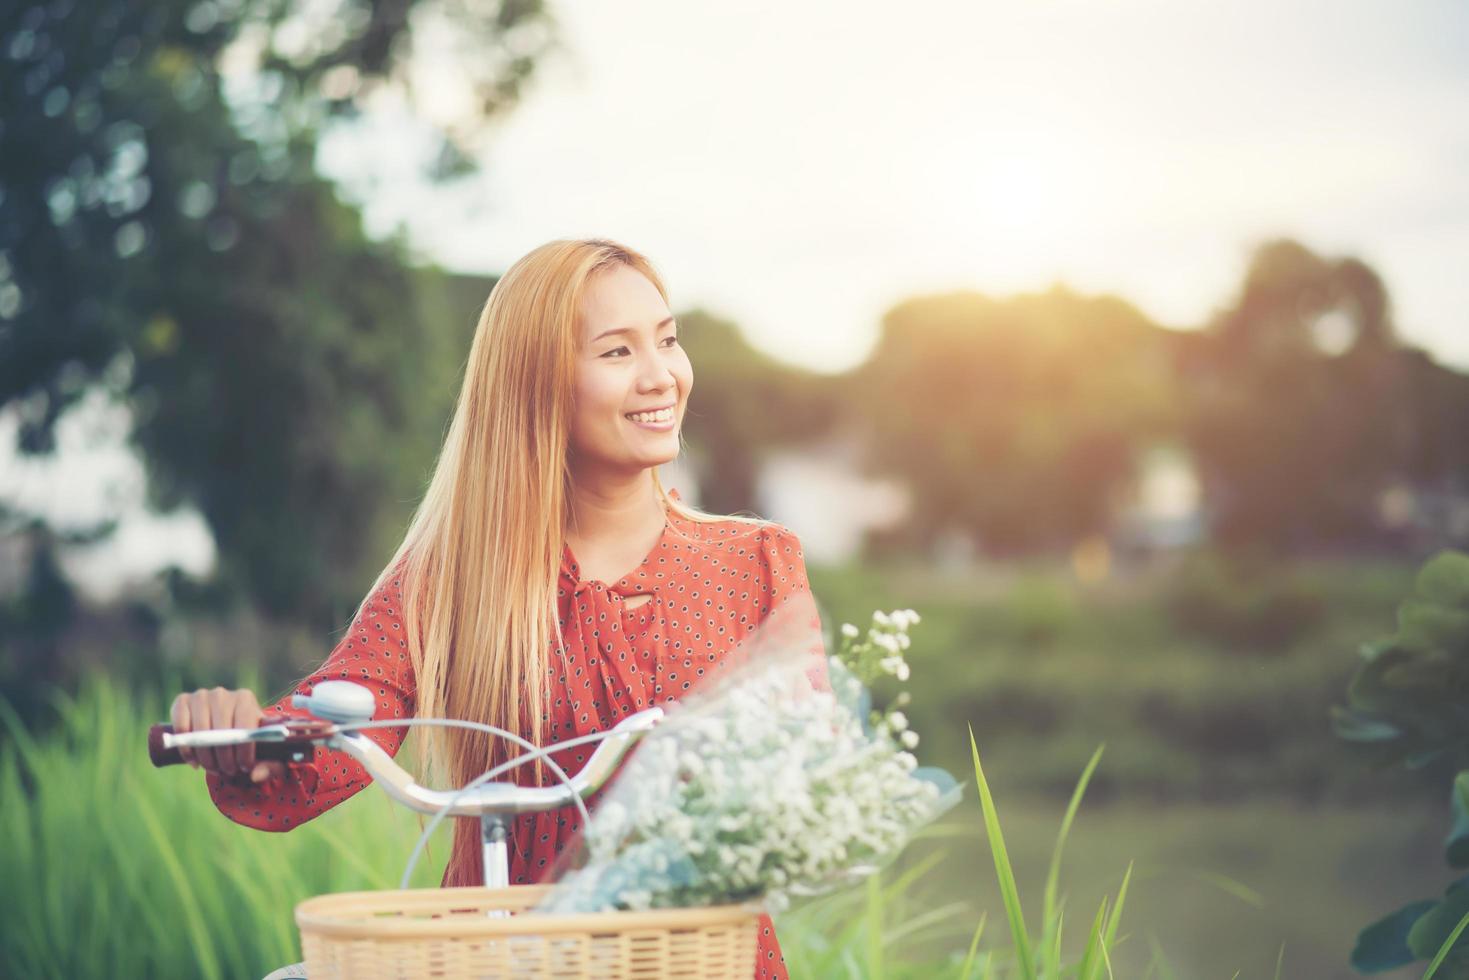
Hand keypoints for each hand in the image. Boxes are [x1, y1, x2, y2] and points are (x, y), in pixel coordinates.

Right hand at [169, 687, 286, 783]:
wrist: (225, 725)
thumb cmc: (248, 738)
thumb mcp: (266, 750)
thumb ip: (270, 764)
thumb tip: (255, 775)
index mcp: (245, 699)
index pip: (244, 727)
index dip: (244, 752)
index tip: (244, 768)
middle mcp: (222, 694)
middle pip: (220, 732)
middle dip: (224, 759)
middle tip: (228, 771)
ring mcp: (201, 696)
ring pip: (199, 733)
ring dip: (206, 757)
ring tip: (213, 768)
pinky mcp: (182, 701)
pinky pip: (181, 728)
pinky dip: (186, 749)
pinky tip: (195, 761)